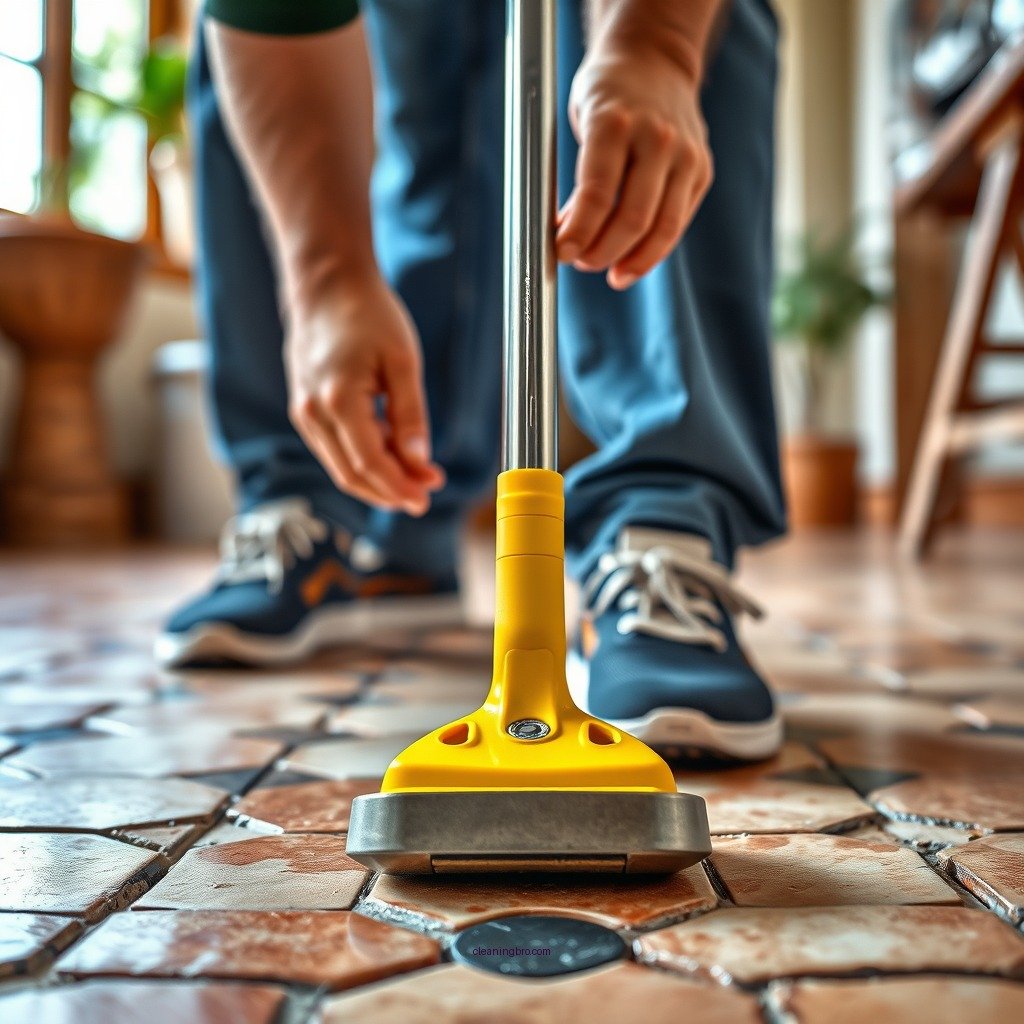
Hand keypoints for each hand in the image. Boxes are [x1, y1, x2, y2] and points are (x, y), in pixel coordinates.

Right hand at [286, 275, 443, 515]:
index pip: (368, 465)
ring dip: (379, 476)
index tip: (425, 500)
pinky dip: (364, 456)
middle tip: (427, 491)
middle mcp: (312, 413)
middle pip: (351, 475)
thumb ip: (410, 415)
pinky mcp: (305, 409)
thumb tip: (419, 462)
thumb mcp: (402, 362)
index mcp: (337, 401)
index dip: (397, 488)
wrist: (327, 284)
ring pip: (342, 465)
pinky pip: (335, 447)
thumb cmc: (367, 313)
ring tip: (419, 470)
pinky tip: (393, 446)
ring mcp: (303, 412)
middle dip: (390, 490)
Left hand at [557, 35, 712, 288]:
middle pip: (632, 217)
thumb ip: (577, 180)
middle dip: (602, 251)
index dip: (579, 232)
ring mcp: (685, 154)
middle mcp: (656, 137)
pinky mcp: (701, 171)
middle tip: (582, 262)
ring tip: (612, 274)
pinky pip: (677, 223)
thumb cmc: (607, 96)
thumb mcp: (581, 124)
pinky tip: (633, 261)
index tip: (562, 254)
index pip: (598, 193)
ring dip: (632, 261)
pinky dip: (654, 250)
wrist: (655, 60)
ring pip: (661, 228)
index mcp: (615, 122)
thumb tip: (569, 238)